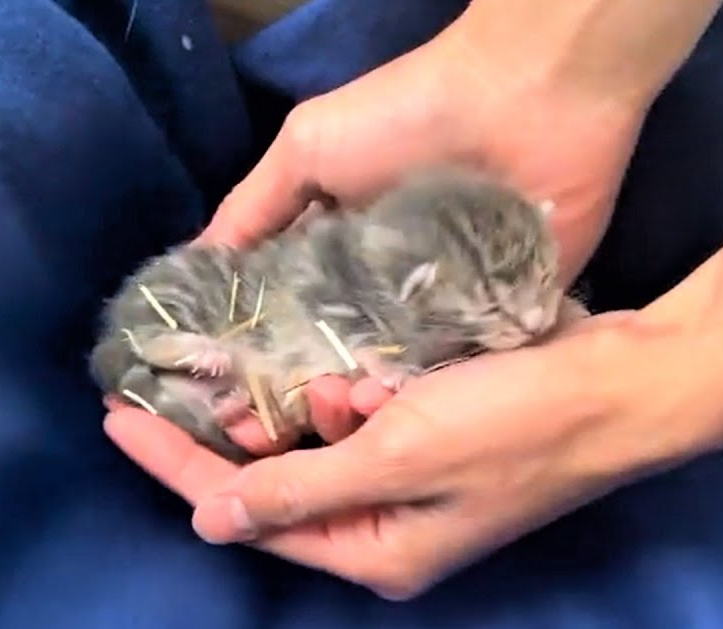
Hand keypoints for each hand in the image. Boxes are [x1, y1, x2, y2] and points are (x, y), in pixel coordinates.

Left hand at [104, 172, 722, 599]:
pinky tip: (324, 363)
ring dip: (287, 408)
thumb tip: (210, 523)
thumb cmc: (514, 424)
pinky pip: (360, 420)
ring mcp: (413, 484)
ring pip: (316, 447)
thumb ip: (299, 486)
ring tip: (239, 366)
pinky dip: (338, 390)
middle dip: (222, 437)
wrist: (621, 386)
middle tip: (157, 385)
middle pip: (274, 484)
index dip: (177, 465)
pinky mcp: (435, 440)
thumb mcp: (395, 455)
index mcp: (372, 549)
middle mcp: (387, 528)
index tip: (118, 417)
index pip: (246, 511)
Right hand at [195, 0, 722, 450]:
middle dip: (303, 396)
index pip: (290, 317)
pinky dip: (429, 396)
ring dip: (361, 406)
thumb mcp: (309, 149)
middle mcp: (386, 288)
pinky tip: (393, 426)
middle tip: (263, 437)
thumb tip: (195, 266)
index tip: (219, 400)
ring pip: (393, 378)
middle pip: (338, 359)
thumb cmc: (407, 116)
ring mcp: (442, 310)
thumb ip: (254, 209)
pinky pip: (458, 372)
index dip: (256, 357)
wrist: (527, 98)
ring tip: (328, 432)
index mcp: (340, 250)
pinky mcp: (497, 320)